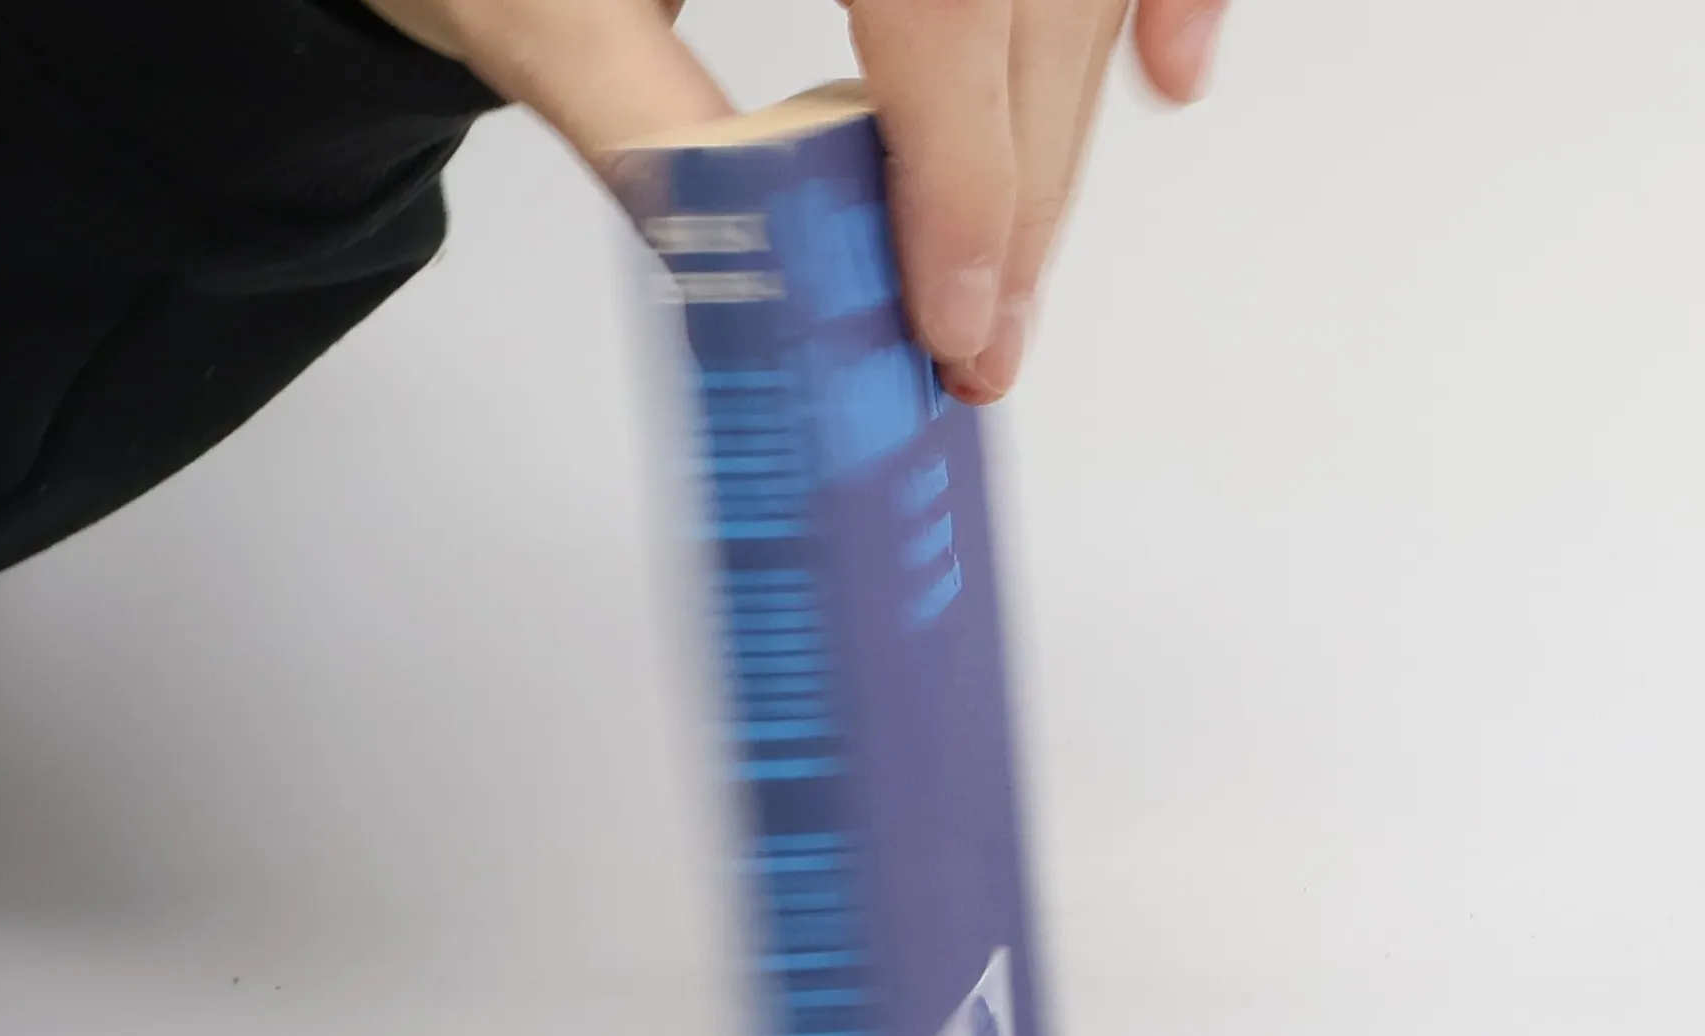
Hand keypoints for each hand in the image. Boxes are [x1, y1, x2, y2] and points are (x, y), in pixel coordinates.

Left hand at [361, 0, 1229, 401]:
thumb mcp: (535, 9)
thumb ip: (652, 135)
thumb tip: (767, 276)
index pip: (935, 5)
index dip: (964, 174)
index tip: (960, 312)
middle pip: (1025, 1)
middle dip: (1021, 189)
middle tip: (989, 333)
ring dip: (1069, 127)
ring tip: (1022, 266)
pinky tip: (1169, 71)